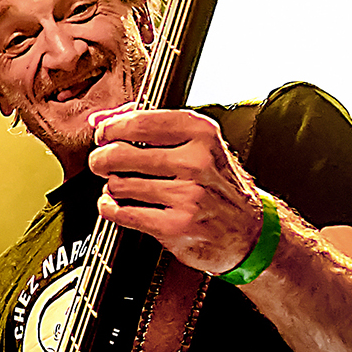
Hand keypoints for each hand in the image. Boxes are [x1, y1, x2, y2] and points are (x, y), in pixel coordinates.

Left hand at [88, 105, 262, 274]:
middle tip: (102, 162)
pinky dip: (110, 208)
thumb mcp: (197, 145)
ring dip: (112, 186)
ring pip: (119, 184)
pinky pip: (123, 213)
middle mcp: (196, 162)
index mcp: (202, 133)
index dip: (112, 128)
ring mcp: (187, 195)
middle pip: (121, 153)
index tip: (104, 134)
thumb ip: (150, 126)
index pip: (139, 121)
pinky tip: (115, 205)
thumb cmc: (218, 185)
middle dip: (102, 159)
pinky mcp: (176, 225)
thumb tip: (101, 119)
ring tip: (121, 186)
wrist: (249, 231)